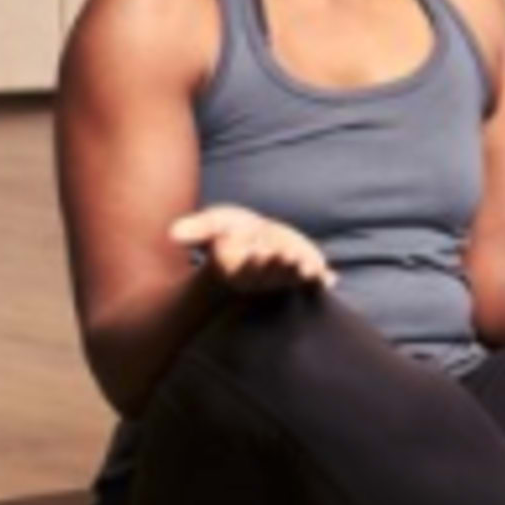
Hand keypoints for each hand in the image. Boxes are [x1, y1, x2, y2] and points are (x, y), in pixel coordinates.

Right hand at [167, 204, 333, 295]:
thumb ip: (196, 230)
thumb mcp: (213, 224)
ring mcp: (285, 276)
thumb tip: (172, 233)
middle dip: (277, 266)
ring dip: (301, 272)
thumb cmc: (231, 232)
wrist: (253, 239)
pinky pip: (315, 279)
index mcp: (237, 268)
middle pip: (269, 274)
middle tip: (284, 256)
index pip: (241, 268)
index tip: (255, 253)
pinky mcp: (305, 271)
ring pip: (292, 277)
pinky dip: (323, 280)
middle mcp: (261, 277)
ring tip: (309, 266)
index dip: (249, 262)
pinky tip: (333, 279)